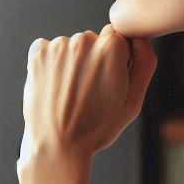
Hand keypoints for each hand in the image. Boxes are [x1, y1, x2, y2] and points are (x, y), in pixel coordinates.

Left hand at [18, 23, 156, 167]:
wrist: (58, 145)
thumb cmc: (97, 128)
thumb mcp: (134, 101)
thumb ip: (145, 63)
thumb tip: (139, 38)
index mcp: (112, 48)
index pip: (118, 38)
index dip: (116, 61)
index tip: (108, 81)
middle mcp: (84, 40)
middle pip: (94, 41)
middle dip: (94, 60)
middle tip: (90, 92)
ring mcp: (58, 46)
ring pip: (72, 46)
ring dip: (72, 63)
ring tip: (71, 93)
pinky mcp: (38, 54)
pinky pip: (49, 49)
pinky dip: (52, 64)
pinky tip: (56, 87)